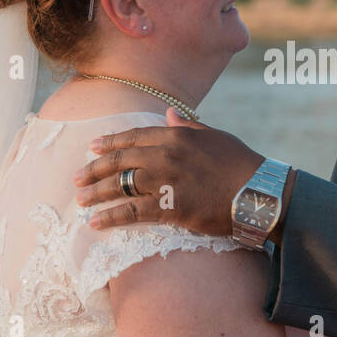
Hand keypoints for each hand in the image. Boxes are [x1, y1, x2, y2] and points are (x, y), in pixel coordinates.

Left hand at [74, 110, 265, 235]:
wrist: (259, 192)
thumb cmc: (242, 163)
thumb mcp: (215, 136)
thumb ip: (188, 126)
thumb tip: (169, 113)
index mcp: (176, 135)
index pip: (133, 136)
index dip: (110, 142)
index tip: (93, 148)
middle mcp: (165, 154)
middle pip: (120, 161)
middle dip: (95, 169)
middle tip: (77, 177)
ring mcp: (165, 181)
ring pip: (120, 185)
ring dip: (96, 192)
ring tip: (80, 199)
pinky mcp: (169, 207)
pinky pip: (131, 212)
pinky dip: (110, 217)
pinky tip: (95, 222)